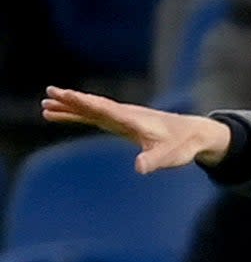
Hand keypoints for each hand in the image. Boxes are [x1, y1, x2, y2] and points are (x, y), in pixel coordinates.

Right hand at [42, 86, 230, 173]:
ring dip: (70, 106)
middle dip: (72, 100)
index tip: (67, 95)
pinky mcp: (121, 123)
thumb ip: (154, 161)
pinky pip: (94, 116)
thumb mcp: (170, 156)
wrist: (193, 134)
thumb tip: (139, 168)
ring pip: (91, 109)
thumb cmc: (182, 145)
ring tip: (45, 104)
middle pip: (94, 105)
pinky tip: (60, 116)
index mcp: (134, 120)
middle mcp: (125, 115)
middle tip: (49, 92)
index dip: (86, 103)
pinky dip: (77, 114)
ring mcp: (122, 118)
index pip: (105, 109)